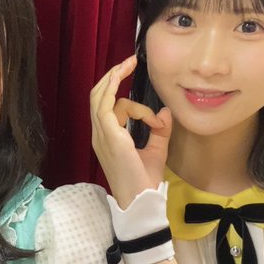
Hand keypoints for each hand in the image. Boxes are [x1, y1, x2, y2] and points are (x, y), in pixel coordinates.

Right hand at [89, 56, 172, 206]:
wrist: (140, 200)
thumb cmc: (144, 182)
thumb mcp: (156, 151)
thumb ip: (160, 130)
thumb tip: (165, 111)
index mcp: (107, 138)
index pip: (110, 109)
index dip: (134, 105)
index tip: (156, 116)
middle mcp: (100, 135)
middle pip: (97, 97)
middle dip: (112, 77)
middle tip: (130, 62)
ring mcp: (102, 135)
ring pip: (100, 97)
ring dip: (114, 79)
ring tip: (128, 64)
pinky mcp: (109, 136)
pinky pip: (105, 105)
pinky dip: (112, 88)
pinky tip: (121, 76)